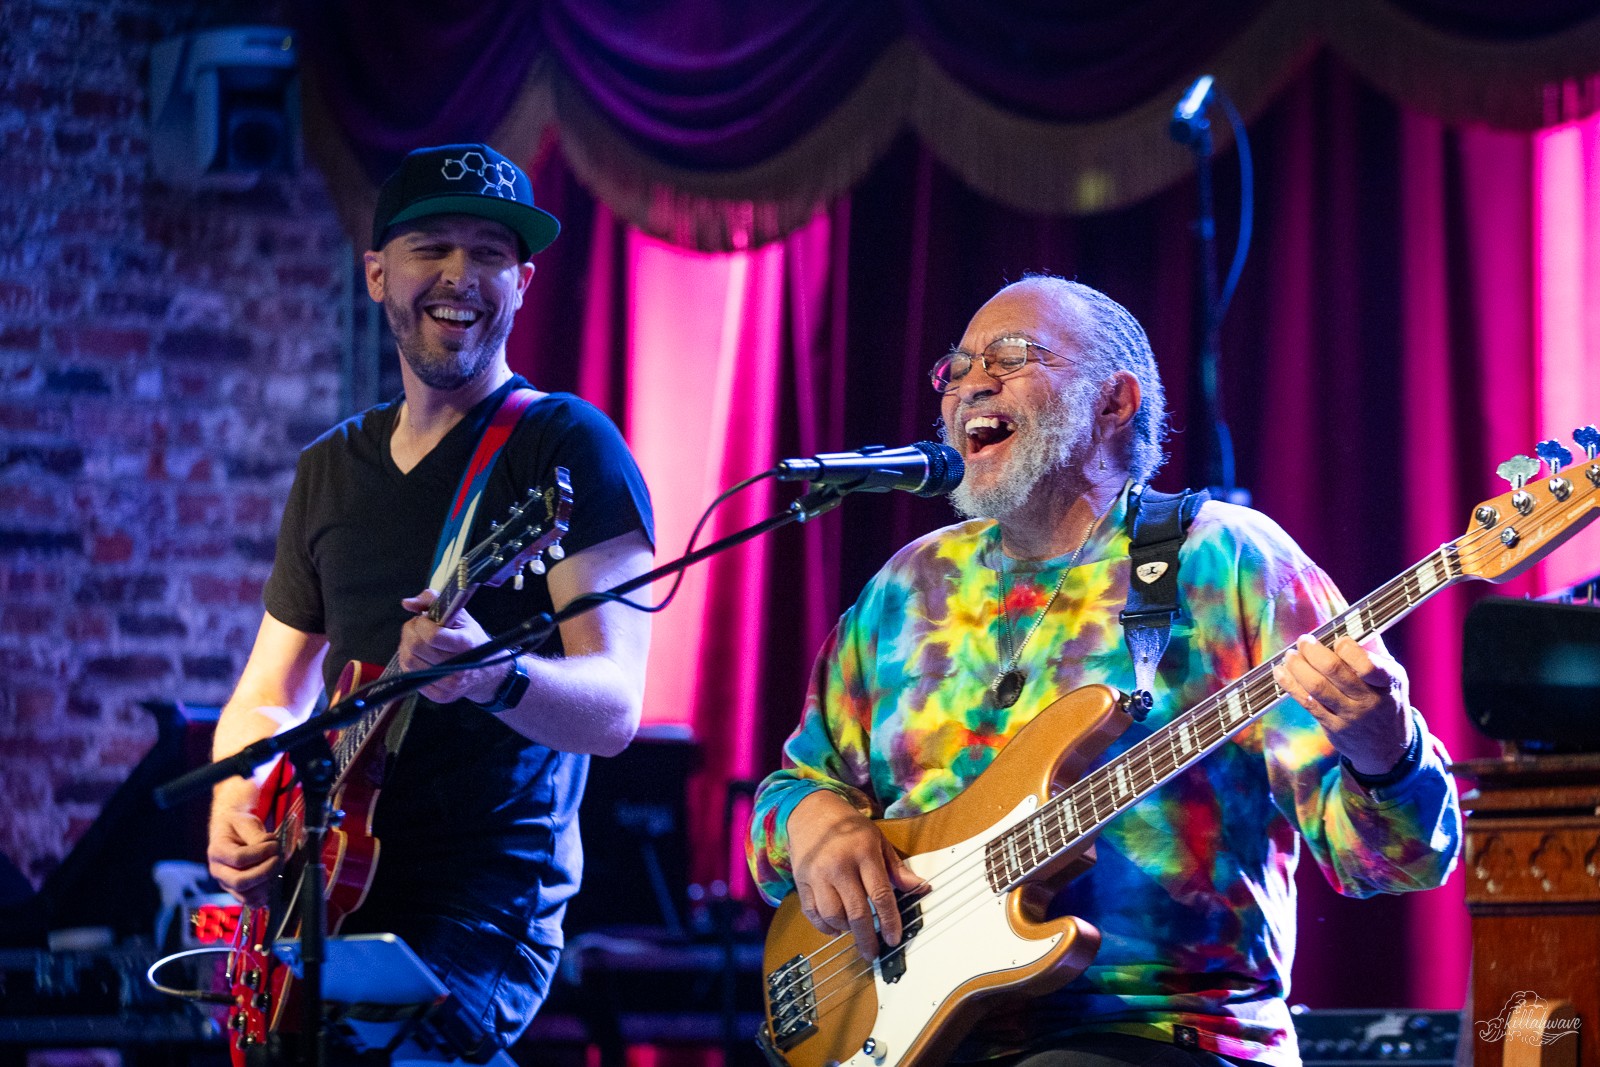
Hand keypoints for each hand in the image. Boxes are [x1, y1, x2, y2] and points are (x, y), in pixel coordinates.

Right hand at [208, 800, 279, 904]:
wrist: (232, 832)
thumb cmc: (239, 826)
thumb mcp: (246, 822)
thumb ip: (256, 834)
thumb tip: (266, 845)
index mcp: (217, 851)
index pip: (238, 858)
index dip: (260, 853)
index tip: (274, 844)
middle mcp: (218, 871)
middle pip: (240, 882)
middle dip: (265, 871)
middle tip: (278, 858)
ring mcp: (226, 884)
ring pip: (246, 895)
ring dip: (267, 883)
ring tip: (277, 866)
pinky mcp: (237, 891)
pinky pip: (250, 902)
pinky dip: (264, 895)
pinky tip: (273, 881)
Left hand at [397, 589, 504, 704]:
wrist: (487, 674)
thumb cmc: (473, 641)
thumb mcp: (461, 616)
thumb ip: (434, 601)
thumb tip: (407, 603)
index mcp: (465, 644)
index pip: (431, 635)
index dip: (420, 623)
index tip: (424, 619)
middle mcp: (457, 667)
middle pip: (415, 648)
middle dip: (409, 632)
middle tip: (416, 628)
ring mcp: (448, 684)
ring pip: (408, 663)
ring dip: (406, 647)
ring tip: (417, 641)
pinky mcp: (440, 696)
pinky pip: (410, 677)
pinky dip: (410, 664)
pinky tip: (420, 656)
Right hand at [787, 791, 923, 961]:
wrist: (811, 812)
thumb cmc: (849, 827)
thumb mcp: (878, 841)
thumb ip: (896, 868)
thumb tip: (920, 888)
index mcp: (864, 854)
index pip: (880, 895)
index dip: (889, 921)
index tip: (894, 938)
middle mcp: (839, 866)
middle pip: (856, 912)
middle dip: (867, 938)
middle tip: (874, 952)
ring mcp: (818, 875)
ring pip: (833, 915)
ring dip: (846, 929)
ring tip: (855, 929)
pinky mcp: (801, 881)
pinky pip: (813, 913)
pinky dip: (825, 926)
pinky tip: (835, 926)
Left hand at [1273, 635, 1413, 775]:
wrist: (1389, 747)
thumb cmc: (1386, 700)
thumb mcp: (1391, 678)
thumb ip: (1373, 652)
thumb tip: (1352, 620)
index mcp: (1389, 682)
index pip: (1369, 665)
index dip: (1349, 650)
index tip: (1338, 640)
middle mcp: (1370, 700)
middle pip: (1335, 672)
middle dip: (1313, 652)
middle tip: (1304, 641)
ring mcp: (1351, 716)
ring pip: (1317, 687)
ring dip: (1298, 667)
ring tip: (1290, 655)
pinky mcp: (1334, 727)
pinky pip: (1308, 703)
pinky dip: (1291, 685)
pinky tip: (1281, 672)